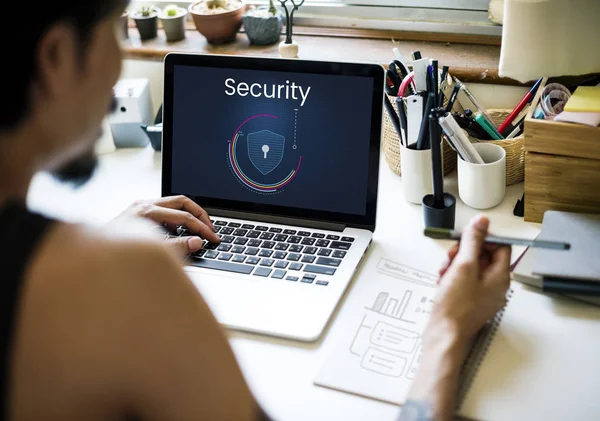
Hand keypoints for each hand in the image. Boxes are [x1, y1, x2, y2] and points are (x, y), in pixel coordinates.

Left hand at [117, 195, 219, 254]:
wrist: (90, 260)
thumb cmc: (116, 256)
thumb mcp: (151, 253)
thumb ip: (177, 247)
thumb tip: (197, 242)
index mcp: (147, 212)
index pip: (184, 216)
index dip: (202, 228)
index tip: (213, 238)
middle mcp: (143, 205)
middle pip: (182, 200)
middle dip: (200, 215)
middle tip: (210, 228)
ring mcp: (140, 207)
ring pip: (174, 203)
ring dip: (188, 215)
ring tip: (197, 231)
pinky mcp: (138, 212)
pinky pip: (164, 210)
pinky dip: (175, 219)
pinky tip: (176, 233)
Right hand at [430, 215, 510, 342]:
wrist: (443, 335)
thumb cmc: (455, 305)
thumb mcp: (463, 266)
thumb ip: (473, 241)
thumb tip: (482, 222)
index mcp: (501, 277)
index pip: (500, 246)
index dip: (482, 239)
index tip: (465, 240)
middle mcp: (496, 286)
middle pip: (484, 256)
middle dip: (464, 253)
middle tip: (450, 259)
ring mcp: (483, 295)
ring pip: (471, 268)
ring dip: (455, 264)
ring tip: (443, 273)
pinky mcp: (470, 302)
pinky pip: (464, 281)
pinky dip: (452, 277)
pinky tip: (442, 282)